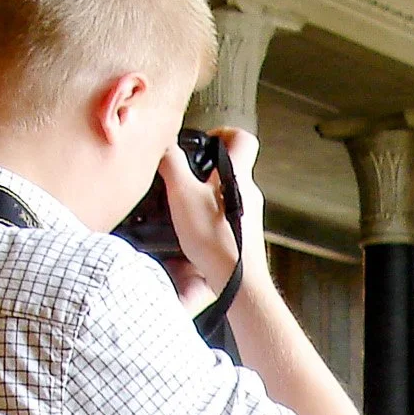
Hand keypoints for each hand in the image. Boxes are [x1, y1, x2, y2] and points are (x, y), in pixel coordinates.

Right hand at [161, 127, 267, 314]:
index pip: (243, 138)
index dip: (223, 133)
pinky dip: (211, 214)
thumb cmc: (215, 239)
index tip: (204, 141)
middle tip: (184, 175)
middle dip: (207, 166)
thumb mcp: (182, 194)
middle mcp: (249, 192)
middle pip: (232, 166)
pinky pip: (227, 215)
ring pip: (228, 192)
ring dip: (206, 193)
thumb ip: (172, 164)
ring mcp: (249, 215)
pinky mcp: (244, 234)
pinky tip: (194, 227)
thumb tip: (164, 144)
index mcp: (238, 174)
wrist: (238, 281)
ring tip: (184, 203)